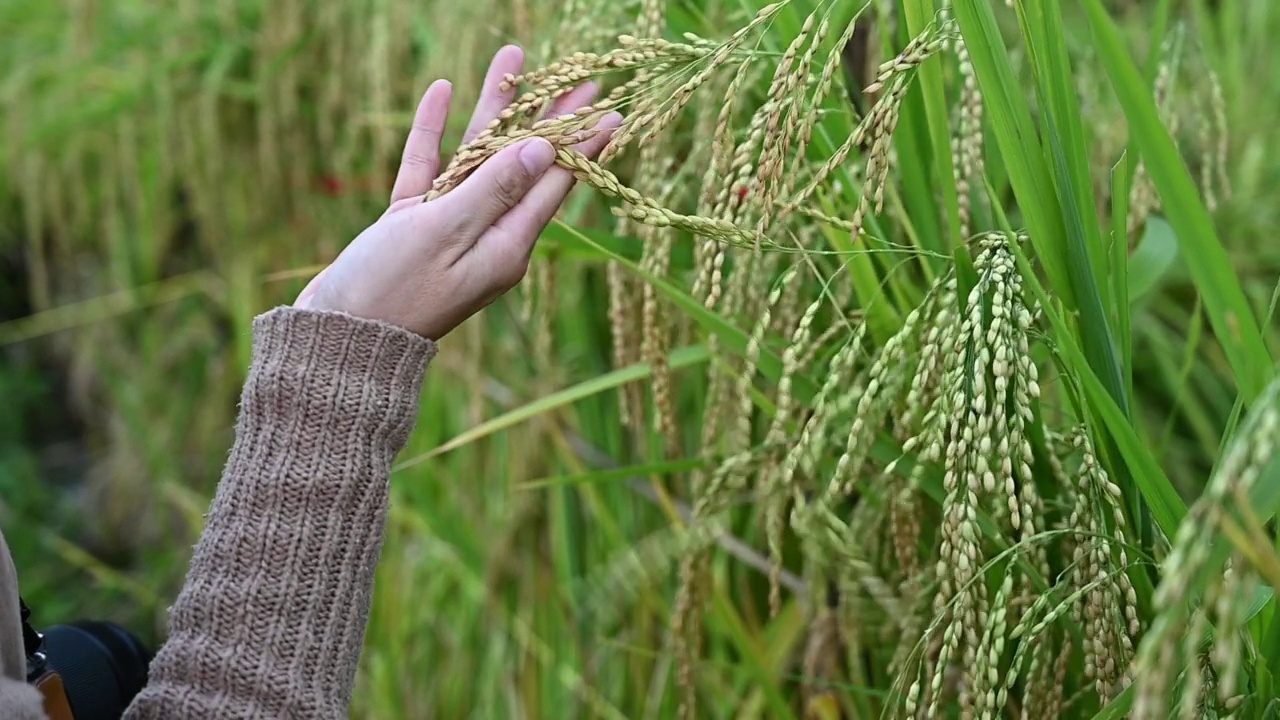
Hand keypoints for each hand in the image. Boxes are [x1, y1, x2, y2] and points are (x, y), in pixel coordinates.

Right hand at [295, 46, 620, 339]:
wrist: (336, 336)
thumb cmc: (392, 289)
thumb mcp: (447, 233)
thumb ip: (493, 189)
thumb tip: (542, 149)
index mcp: (506, 246)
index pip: (554, 185)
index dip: (580, 143)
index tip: (611, 110)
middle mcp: (485, 236)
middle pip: (523, 164)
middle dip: (547, 116)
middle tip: (577, 77)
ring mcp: (447, 228)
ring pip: (477, 157)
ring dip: (493, 109)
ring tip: (512, 62)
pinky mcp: (410, 224)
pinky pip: (430, 168)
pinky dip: (435, 132)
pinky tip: (442, 91)